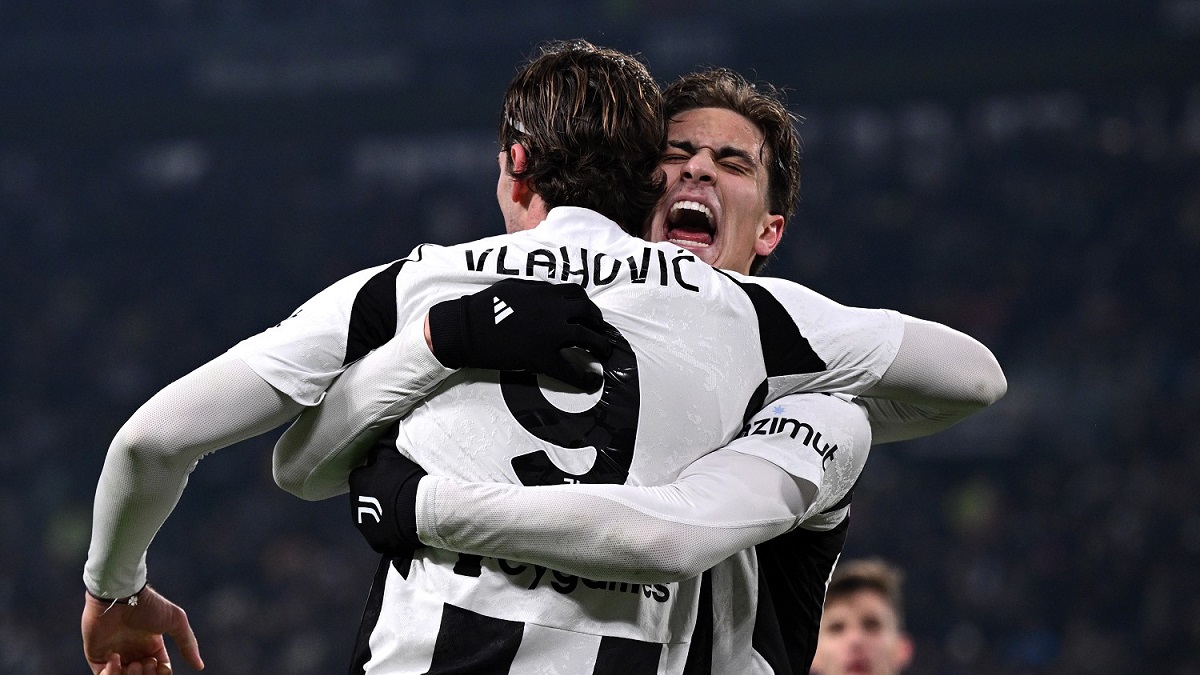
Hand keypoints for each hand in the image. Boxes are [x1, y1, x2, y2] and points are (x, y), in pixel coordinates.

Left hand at [82, 586, 203, 673]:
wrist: (119, 595)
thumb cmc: (149, 605)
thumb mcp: (176, 621)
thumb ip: (188, 644)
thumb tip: (200, 666)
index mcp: (152, 646)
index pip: (159, 671)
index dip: (161, 673)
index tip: (159, 663)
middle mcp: (134, 652)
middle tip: (144, 662)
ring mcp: (115, 655)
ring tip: (131, 664)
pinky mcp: (97, 657)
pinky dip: (110, 674)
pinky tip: (115, 657)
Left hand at [349, 442, 427, 556]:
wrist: (417, 510)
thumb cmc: (404, 480)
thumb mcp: (392, 457)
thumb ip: (380, 454)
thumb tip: (375, 452)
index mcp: (357, 482)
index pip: (360, 476)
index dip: (372, 476)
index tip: (386, 477)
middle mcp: (354, 505)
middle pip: (362, 499)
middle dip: (374, 497)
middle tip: (394, 496)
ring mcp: (364, 526)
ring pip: (370, 519)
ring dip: (380, 515)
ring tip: (400, 512)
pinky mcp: (375, 542)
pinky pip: (381, 534)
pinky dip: (388, 531)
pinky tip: (402, 527)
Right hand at [427, 279, 611, 388]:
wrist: (465, 329)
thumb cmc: (484, 307)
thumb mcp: (513, 288)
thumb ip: (536, 291)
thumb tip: (550, 295)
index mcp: (546, 293)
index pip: (578, 295)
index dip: (587, 306)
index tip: (589, 315)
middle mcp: (554, 311)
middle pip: (590, 315)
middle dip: (599, 325)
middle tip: (600, 335)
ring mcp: (551, 335)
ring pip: (589, 339)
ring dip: (601, 348)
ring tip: (604, 355)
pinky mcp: (543, 358)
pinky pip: (572, 370)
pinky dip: (586, 378)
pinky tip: (593, 382)